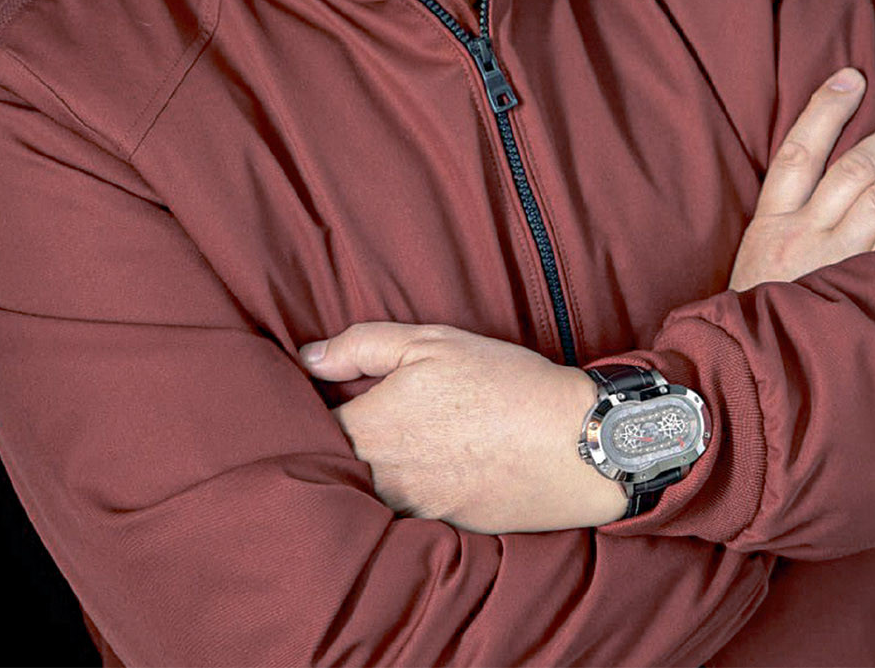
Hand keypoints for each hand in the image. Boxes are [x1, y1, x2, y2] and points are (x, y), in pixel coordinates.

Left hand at [300, 323, 627, 532]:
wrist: (572, 445)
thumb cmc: (502, 383)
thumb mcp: (430, 343)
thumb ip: (361, 347)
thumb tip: (307, 358)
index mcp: (371, 429)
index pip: (308, 428)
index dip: (302, 412)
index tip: (304, 399)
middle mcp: (381, 479)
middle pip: (328, 469)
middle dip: (321, 448)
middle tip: (330, 423)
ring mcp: (410, 511)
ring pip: (361, 497)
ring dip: (357, 476)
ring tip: (378, 448)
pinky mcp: (440, 531)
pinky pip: (398, 517)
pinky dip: (393, 498)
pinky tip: (415, 475)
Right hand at [730, 68, 874, 290]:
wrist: (746, 373)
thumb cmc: (754, 311)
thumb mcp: (754, 258)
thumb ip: (784, 218)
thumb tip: (819, 173)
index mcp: (771, 225)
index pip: (799, 153)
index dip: (825, 111)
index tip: (850, 78)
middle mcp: (806, 238)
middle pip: (857, 170)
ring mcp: (839, 265)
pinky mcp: (864, 292)